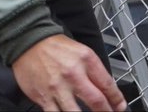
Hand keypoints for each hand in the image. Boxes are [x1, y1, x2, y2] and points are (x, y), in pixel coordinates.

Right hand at [11, 34, 127, 111]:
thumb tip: (106, 89)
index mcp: (86, 60)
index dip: (116, 99)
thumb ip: (93, 70)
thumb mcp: (81, 51)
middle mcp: (73, 74)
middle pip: (97, 101)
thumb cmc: (54, 46)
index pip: (107, 84)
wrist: (28, 41)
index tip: (120, 106)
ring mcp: (58, 88)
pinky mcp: (44, 97)